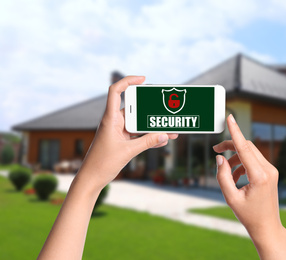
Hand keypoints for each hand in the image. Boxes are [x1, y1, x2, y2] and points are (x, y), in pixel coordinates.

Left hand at [76, 76, 177, 191]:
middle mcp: (115, 122)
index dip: (128, 82)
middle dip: (151, 108)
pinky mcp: (123, 141)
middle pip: (135, 108)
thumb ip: (147, 142)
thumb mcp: (128, 151)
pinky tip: (163, 140)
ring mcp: (119, 132)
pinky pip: (139, 135)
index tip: (143, 79)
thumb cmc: (102, 163)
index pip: (116, 92)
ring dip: (153, 126)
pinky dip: (150, 137)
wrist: (92, 179)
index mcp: (110, 119)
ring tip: (169, 128)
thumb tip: (164, 135)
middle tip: (165, 107)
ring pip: (139, 123)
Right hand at [213, 114, 285, 258]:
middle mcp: (268, 170)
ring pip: (250, 152)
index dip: (235, 132)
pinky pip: (254, 160)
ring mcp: (271, 170)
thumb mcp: (230, 198)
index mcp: (259, 176)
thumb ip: (222, 176)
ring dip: (235, 156)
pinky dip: (242, 163)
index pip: (245, 148)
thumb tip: (220, 158)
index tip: (230, 117)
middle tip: (215, 150)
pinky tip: (235, 177)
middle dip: (230, 145)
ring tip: (226, 172)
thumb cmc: (248, 215)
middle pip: (247, 147)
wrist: (267, 227)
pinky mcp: (270, 173)